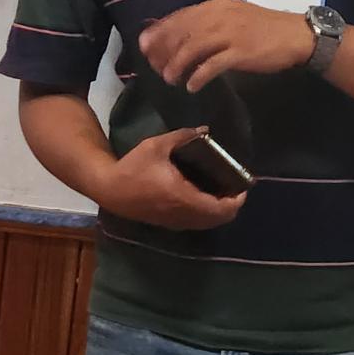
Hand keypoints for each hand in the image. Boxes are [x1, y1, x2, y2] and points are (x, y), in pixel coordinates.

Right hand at [96, 128, 247, 229]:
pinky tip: (205, 198)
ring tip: (224, 192)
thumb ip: (183, 136)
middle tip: (236, 188)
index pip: (219, 208)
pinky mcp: (167, 223)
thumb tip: (205, 130)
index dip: (236, 201)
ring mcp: (174, 222)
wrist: (108, 189)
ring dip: (219, 212)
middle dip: (231, 206)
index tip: (244, 187)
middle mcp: (182, 214)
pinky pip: (195, 224)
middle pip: (218, 220)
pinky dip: (206, 215)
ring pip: (206, 224)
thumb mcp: (158, 145)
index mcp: (183, 196)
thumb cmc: (133, 167)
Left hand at [139, 0, 315, 89]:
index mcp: (216, 6)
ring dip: (177, 65)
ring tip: (170, 79)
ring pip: (193, 48)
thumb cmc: (264, 27)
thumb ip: (210, 21)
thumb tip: (183, 34)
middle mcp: (220, 16)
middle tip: (155, 67)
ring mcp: (231, 34)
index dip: (159, 31)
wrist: (296, 35)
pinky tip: (192, 86)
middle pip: (182, 32)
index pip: (180, 16)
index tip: (144, 46)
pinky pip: (212, 65)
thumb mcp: (235, 16)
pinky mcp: (240, 53)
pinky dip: (198, 76)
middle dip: (163, 51)